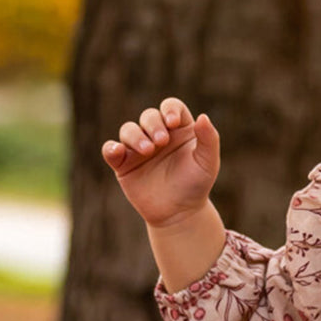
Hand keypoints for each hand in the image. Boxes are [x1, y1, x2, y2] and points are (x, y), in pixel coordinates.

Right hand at [101, 97, 219, 227]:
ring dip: (135, 136)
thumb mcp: (208, 163)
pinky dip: (111, 148)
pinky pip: (110, 150)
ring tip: (147, 150)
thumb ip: (209, 139)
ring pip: (129, 130)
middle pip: (149, 116)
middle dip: (153, 124)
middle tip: (161, 141)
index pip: (171, 107)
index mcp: (178, 129)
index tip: (172, 122)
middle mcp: (157, 135)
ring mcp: (139, 148)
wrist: (179, 213)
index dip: (170, 109)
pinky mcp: (124, 164)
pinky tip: (118, 151)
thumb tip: (203, 117)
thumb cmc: (196, 185)